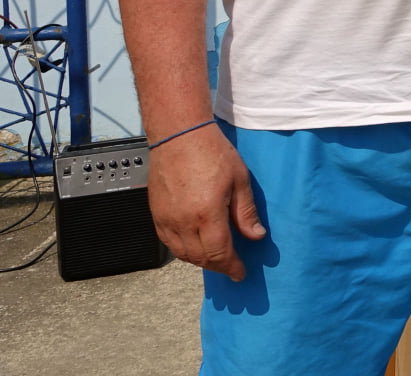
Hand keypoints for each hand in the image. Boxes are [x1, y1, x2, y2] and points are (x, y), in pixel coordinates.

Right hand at [147, 125, 265, 281]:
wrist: (179, 136)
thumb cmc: (211, 152)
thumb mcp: (240, 180)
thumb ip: (246, 213)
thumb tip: (255, 236)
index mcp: (207, 214)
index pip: (219, 253)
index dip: (231, 267)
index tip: (239, 273)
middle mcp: (183, 222)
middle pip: (199, 258)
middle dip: (217, 265)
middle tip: (230, 266)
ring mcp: (166, 219)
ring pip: (182, 254)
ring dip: (199, 260)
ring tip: (215, 258)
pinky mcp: (155, 214)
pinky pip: (167, 242)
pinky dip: (182, 250)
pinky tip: (193, 246)